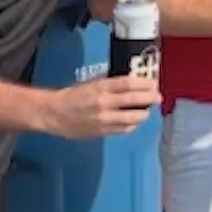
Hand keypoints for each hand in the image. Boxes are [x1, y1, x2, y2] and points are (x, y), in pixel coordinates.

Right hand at [44, 76, 159, 138]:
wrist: (53, 113)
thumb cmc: (72, 95)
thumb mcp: (90, 83)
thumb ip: (109, 82)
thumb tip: (130, 81)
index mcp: (100, 87)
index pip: (128, 83)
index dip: (144, 83)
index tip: (154, 83)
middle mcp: (104, 102)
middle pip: (134, 100)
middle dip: (150, 98)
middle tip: (158, 97)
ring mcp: (104, 118)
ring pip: (132, 118)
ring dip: (143, 114)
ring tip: (146, 110)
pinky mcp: (102, 131)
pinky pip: (124, 129)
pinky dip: (132, 125)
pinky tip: (133, 121)